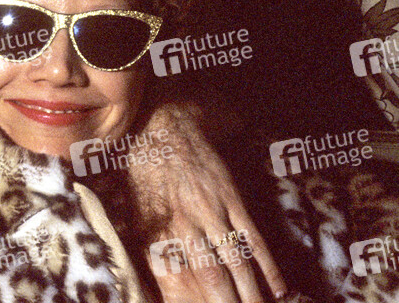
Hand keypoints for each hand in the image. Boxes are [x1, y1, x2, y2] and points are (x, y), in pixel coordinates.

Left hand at [126, 103, 286, 302]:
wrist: (160, 128)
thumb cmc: (141, 172)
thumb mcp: (134, 210)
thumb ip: (148, 245)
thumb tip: (157, 282)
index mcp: (156, 230)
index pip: (174, 280)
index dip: (187, 302)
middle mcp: (184, 225)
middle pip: (211, 278)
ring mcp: (210, 212)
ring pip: (236, 262)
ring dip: (251, 295)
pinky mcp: (230, 198)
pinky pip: (253, 238)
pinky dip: (267, 266)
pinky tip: (279, 289)